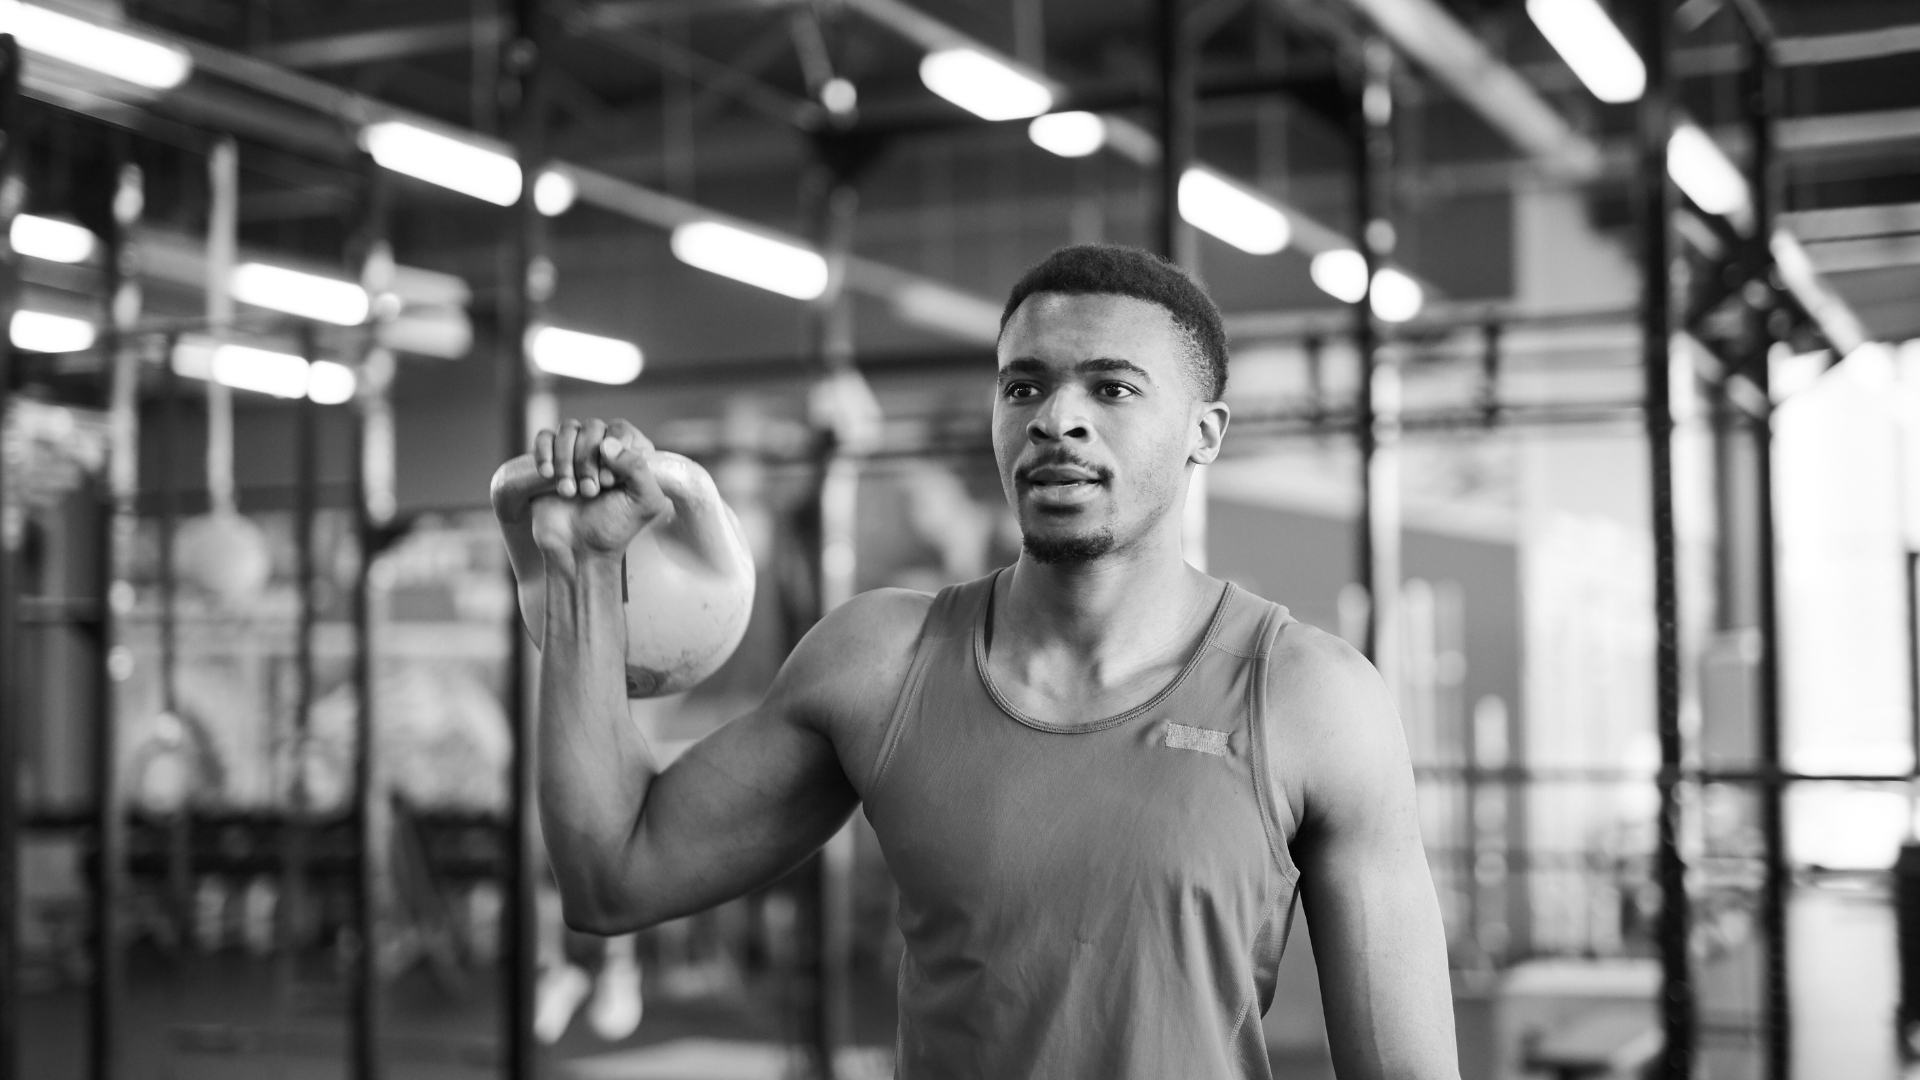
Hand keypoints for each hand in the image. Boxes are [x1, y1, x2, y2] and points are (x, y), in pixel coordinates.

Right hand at [525, 419, 672, 562]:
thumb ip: (639, 468)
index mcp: (629, 456)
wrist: (577, 550)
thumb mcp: (644, 502)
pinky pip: (544, 437)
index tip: (612, 482)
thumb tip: (607, 443)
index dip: (615, 450)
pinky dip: (544, 453)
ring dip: (567, 460)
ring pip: (567, 429)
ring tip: (570, 492)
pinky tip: (548, 476)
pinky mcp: (549, 461)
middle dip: (588, 460)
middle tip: (591, 491)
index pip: (621, 429)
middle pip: (593, 427)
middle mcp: (602, 451)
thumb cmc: (614, 529)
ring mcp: (574, 453)